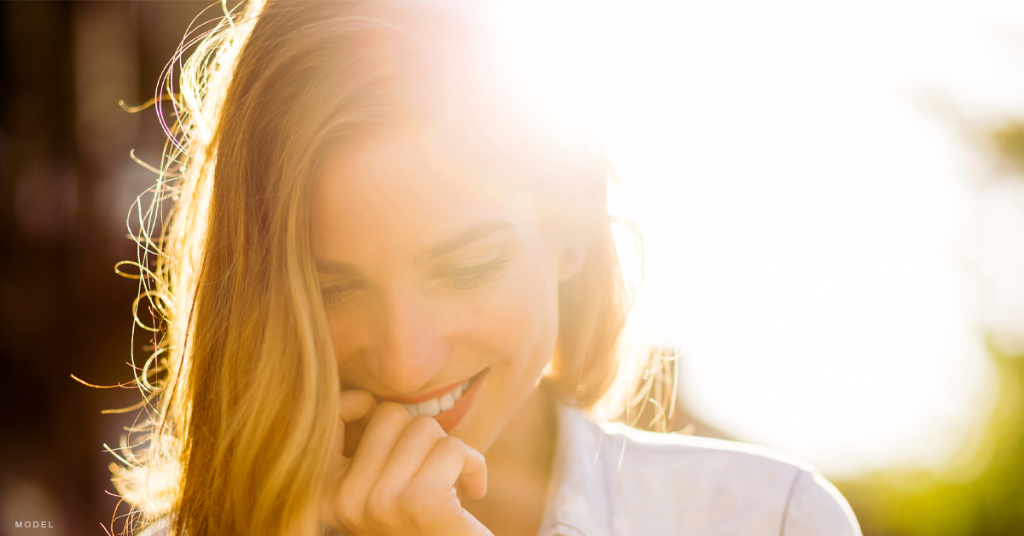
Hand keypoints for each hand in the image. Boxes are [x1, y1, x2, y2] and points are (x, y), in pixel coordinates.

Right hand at [321, 390, 491, 535]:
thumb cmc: (422, 528)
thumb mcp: (379, 490)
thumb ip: (363, 448)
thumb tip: (361, 396)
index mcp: (324, 494)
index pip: (332, 414)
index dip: (362, 405)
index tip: (395, 433)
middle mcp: (342, 500)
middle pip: (389, 415)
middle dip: (423, 437)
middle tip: (432, 473)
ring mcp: (378, 502)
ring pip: (424, 428)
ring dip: (450, 453)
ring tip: (450, 486)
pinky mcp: (420, 502)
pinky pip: (453, 448)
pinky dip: (474, 466)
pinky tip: (474, 492)